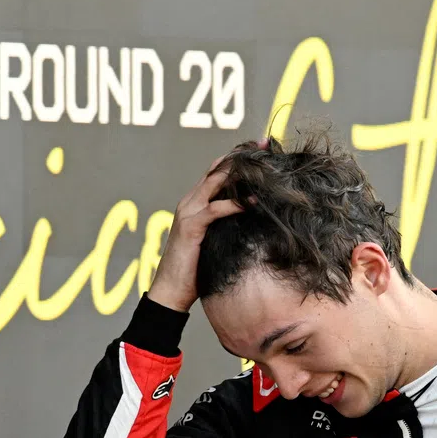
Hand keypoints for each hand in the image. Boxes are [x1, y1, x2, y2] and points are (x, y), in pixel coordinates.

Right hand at [146, 145, 261, 312]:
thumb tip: (253, 222)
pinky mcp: (190, 226)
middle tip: (264, 146)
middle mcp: (190, 201)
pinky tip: (251, 203)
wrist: (171, 291)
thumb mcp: (215, 241)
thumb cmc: (195, 271)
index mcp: (195, 202)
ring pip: (215, 182)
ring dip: (239, 173)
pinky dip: (234, 204)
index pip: (217, 171)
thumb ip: (227, 227)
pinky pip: (214, 209)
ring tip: (262, 167)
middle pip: (217, 169)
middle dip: (241, 156)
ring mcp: (188, 211)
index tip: (260, 149)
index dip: (237, 158)